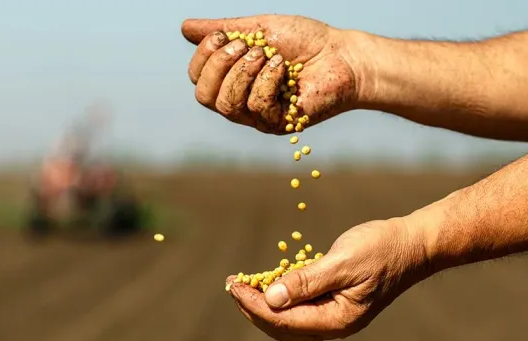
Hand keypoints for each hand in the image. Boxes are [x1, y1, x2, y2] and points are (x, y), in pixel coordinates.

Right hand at [181, 15, 360, 132]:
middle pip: (204, 96)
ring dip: (243, 73)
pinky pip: (256, 107)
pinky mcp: (278, 124)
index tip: (224, 36)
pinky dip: (266, 81)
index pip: (198, 78)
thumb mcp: (259, 28)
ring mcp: (258, 115)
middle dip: (219, 65)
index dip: (203, 56)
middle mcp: (241, 101)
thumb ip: (224, 29)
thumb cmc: (306, 41)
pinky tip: (283, 69)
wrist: (342, 55)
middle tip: (246, 46)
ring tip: (268, 55)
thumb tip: (185, 28)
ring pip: (226, 105)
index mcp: (233, 79)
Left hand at [225, 218, 428, 340]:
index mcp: (337, 320)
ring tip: (242, 285)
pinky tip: (267, 282)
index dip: (253, 305)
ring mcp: (335, 316)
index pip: (283, 321)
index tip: (233, 287)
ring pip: (289, 319)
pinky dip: (281, 296)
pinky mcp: (336, 303)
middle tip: (231, 285)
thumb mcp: (343, 262)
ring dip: (263, 303)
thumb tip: (271, 299)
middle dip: (253, 307)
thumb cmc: (382, 249)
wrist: (413, 245)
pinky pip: (301, 307)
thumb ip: (307, 281)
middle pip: (282, 326)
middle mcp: (334, 325)